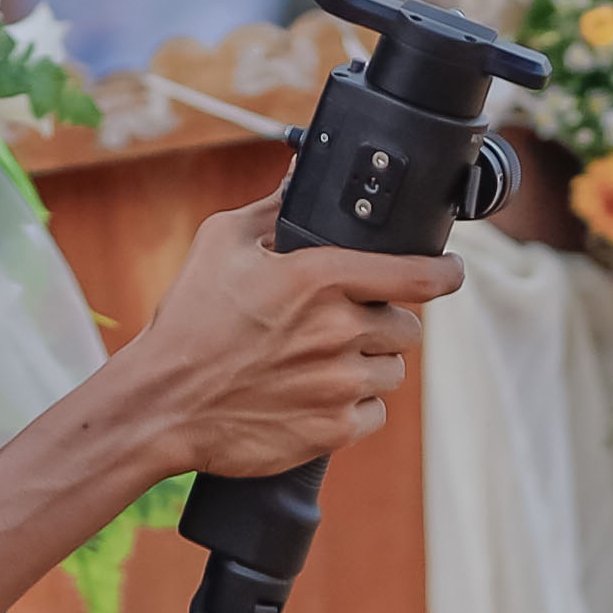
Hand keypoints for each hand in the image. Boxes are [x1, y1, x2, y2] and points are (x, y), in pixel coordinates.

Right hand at [128, 188, 461, 482]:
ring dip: (372, 364)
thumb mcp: (221, 243)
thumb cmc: (187, 320)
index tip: (452, 271)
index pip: (416, 276)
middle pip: (406, 327)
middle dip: (384, 321)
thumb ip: (273, 208)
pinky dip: (356, 407)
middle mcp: (339, 332)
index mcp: (321, 279)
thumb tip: (300, 181)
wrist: (160, 404)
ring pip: (393, 371)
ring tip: (327, 361)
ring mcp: (338, 386)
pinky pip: (374, 414)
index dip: (445, 272)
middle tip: (346, 323)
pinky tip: (320, 396)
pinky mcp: (331, 431)